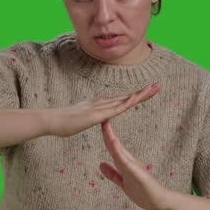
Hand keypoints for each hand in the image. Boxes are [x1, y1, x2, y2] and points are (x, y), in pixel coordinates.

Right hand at [44, 82, 160, 137]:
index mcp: (99, 105)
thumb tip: (91, 117)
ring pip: (123, 101)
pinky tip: (135, 99)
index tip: (148, 91)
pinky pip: (113, 110)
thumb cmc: (62, 123)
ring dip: (139, 95)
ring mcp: (99, 108)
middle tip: (158, 86)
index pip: (122, 100)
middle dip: (143, 92)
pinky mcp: (95, 115)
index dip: (136, 96)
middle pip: (126, 97)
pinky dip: (125, 103)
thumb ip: (87, 118)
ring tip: (154, 88)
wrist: (50, 121)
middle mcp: (101, 103)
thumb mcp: (80, 120)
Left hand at [97, 120, 176, 209]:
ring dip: (112, 138)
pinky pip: (126, 162)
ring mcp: (134, 166)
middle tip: (101, 116)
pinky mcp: (137, 173)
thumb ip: (113, 174)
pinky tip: (114, 144)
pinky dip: (119, 152)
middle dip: (107, 132)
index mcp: (125, 164)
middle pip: (115, 145)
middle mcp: (130, 162)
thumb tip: (100, 164)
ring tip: (105, 125)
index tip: (100, 124)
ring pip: (119, 150)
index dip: (105, 137)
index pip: (112, 148)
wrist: (160, 202)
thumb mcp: (123, 182)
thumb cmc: (144, 192)